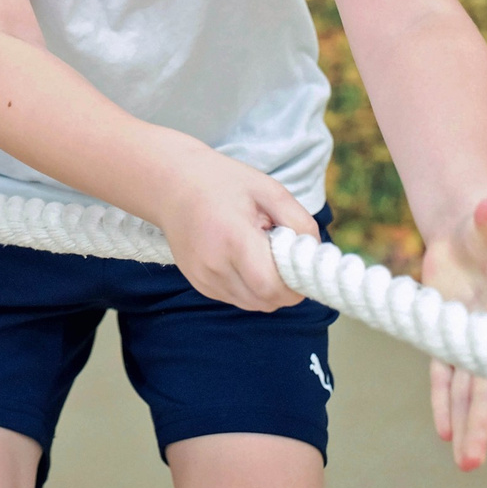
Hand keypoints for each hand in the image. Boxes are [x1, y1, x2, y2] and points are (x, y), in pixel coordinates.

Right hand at [150, 146, 317, 312]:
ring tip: (260, 254)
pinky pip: (237, 298)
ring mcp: (204, 279)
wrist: (171, 184)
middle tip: (283, 255)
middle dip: (285, 287)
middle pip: (266, 302)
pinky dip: (250, 287)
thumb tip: (315, 253)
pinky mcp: (199, 284)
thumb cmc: (223, 182)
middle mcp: (215, 266)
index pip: (272, 287)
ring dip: (267, 289)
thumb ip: (299, 222)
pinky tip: (243, 258)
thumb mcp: (269, 190)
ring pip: (253, 305)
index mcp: (234, 239)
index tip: (301, 264)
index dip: (295, 284)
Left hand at [417, 196, 486, 470]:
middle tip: (474, 463)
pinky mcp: (446, 335)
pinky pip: (443, 375)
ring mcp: (469, 338)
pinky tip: (443, 431)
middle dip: (480, 425)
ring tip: (466, 464)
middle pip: (485, 387)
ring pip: (466, 390)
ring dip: (465, 425)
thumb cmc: (484, 223)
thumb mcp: (486, 221)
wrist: (468, 227)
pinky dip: (443, 401)